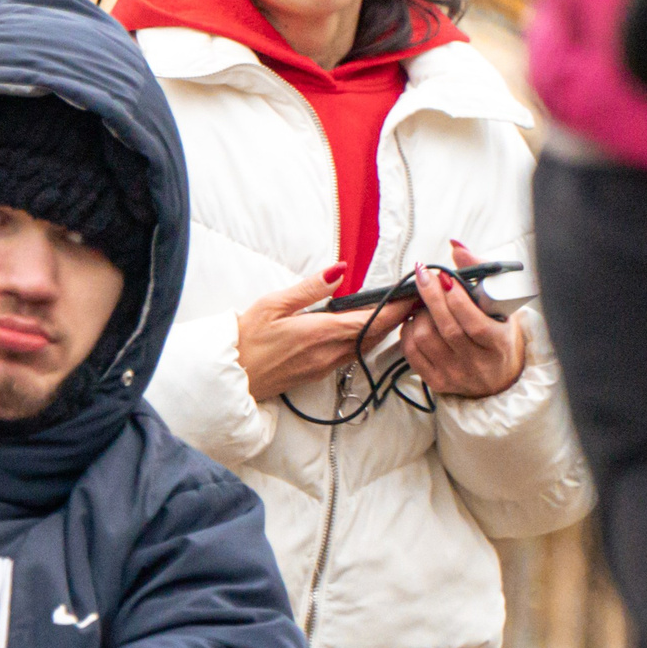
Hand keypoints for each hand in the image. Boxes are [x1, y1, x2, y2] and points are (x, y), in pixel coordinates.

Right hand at [235, 267, 413, 401]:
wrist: (233, 377)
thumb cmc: (247, 339)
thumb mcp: (273, 304)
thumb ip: (310, 288)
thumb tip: (338, 270)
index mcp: (320, 332)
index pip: (372, 320)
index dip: (397, 308)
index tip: (413, 294)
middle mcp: (329, 353)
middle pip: (376, 335)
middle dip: (396, 317)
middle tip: (412, 299)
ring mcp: (326, 366)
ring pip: (366, 347)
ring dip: (383, 330)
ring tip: (395, 311)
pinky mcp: (319, 373)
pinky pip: (352, 355)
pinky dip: (366, 340)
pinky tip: (364, 330)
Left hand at [403, 242, 526, 398]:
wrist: (500, 376)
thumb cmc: (499, 333)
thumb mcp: (501, 306)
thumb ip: (481, 275)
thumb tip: (456, 247)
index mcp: (499, 345)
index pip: (475, 324)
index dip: (457, 299)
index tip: (446, 277)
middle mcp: (478, 364)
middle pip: (447, 328)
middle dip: (432, 296)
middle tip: (425, 276)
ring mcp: (456, 375)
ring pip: (426, 339)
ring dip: (419, 313)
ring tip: (424, 300)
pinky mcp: (437, 382)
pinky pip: (412, 353)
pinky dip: (409, 331)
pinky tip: (416, 320)